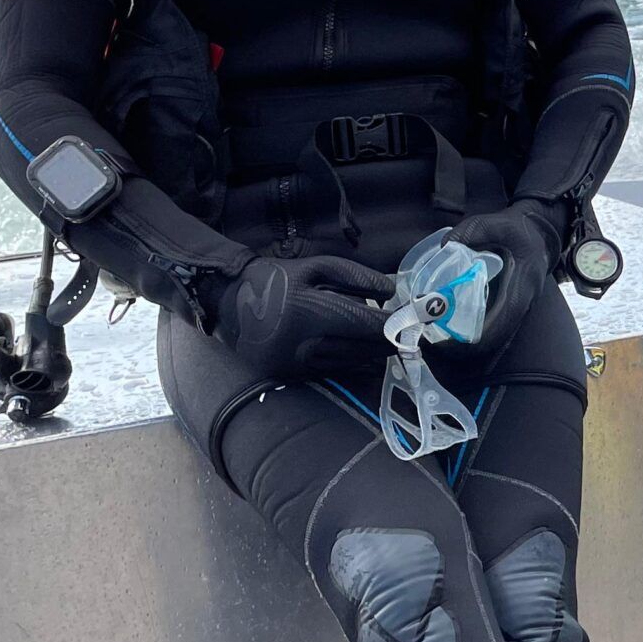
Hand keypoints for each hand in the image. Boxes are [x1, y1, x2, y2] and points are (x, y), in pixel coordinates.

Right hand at [216, 254, 393, 379]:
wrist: (231, 302)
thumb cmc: (279, 279)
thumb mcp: (315, 267)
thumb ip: (356, 276)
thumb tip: (391, 292)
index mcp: (306, 309)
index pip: (359, 321)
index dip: (389, 324)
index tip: (411, 322)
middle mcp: (299, 341)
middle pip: (357, 347)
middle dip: (386, 342)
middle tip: (406, 336)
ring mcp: (292, 362)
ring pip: (346, 363)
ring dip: (372, 355)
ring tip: (389, 345)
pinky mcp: (287, 375)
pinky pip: (330, 371)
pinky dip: (352, 364)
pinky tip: (367, 357)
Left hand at [444, 199, 558, 358]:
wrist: (540, 234)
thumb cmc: (522, 230)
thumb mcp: (501, 223)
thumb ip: (474, 229)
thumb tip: (447, 246)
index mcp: (521, 287)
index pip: (502, 323)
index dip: (476, 338)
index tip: (447, 342)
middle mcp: (522, 303)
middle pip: (496, 337)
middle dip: (466, 345)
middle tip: (434, 340)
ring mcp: (517, 308)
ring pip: (495, 336)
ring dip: (468, 341)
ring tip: (438, 335)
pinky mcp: (509, 307)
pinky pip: (493, 327)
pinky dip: (473, 330)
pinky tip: (451, 323)